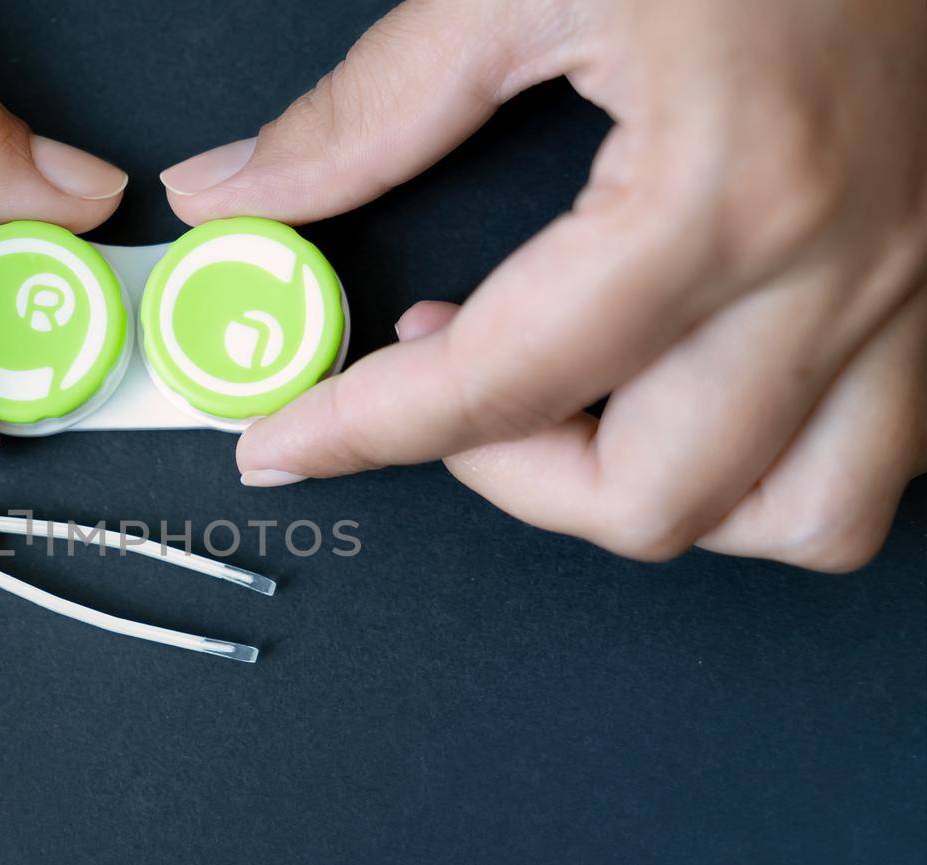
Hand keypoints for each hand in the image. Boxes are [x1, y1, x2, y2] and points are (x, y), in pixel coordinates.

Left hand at [162, 0, 926, 570]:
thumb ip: (372, 106)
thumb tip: (244, 188)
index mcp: (727, 187)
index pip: (502, 381)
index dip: (362, 431)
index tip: (287, 443)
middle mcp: (838, 265)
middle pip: (651, 502)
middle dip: (506, 481)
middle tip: (431, 397)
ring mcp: (912, 284)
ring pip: (795, 519)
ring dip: (653, 500)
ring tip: (562, 414)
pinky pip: (869, 459)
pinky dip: (760, 469)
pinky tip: (678, 393)